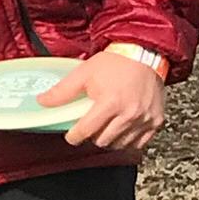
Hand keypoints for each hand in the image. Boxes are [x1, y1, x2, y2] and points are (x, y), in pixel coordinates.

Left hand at [40, 51, 166, 153]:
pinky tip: (121, 129)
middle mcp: (129, 114)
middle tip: (89, 127)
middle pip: (103, 141)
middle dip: (92, 136)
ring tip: (105, 126)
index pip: (86, 131)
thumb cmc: (115, 63)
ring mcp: (145, 119)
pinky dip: (128, 140)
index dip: (74, 136)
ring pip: (120, 145)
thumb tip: (42, 102)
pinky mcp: (156, 121)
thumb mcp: (84, 73)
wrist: (144, 54)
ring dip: (110, 139)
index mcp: (110, 103)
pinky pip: (139, 143)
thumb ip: (62, 91)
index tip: (71, 135)